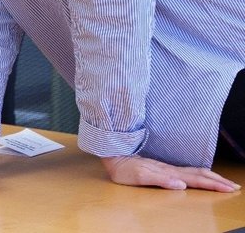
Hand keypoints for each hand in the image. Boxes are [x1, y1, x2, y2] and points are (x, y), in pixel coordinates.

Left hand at [101, 155, 241, 191]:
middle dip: (218, 181)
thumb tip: (182, 185)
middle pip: (199, 174)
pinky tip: (201, 177)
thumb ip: (161, 180)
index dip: (213, 184)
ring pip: (194, 171)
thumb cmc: (124, 169)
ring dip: (211, 177)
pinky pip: (187, 171)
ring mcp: (167, 168)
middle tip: (234, 186)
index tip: (229, 188)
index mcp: (168, 173)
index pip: (196, 179)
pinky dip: (200, 175)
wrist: (112, 155)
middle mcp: (170, 170)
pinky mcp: (162, 169)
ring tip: (223, 182)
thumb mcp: (140, 177)